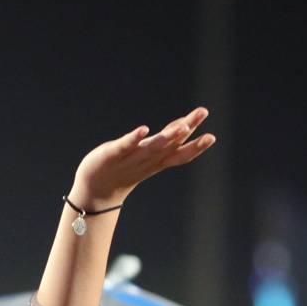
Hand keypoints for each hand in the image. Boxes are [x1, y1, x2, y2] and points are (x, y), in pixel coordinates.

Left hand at [71, 108, 214, 209]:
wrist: (94, 191)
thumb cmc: (123, 169)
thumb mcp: (147, 154)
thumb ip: (165, 140)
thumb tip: (185, 124)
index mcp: (156, 162)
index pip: (178, 153)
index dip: (195, 147)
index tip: (212, 137)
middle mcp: (146, 160)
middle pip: (169, 145)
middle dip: (187, 130)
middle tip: (202, 114)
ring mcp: (129, 158)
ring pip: (152, 147)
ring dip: (167, 136)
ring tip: (182, 126)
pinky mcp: (111, 155)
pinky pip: (125, 146)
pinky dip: (134, 138)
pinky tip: (144, 129)